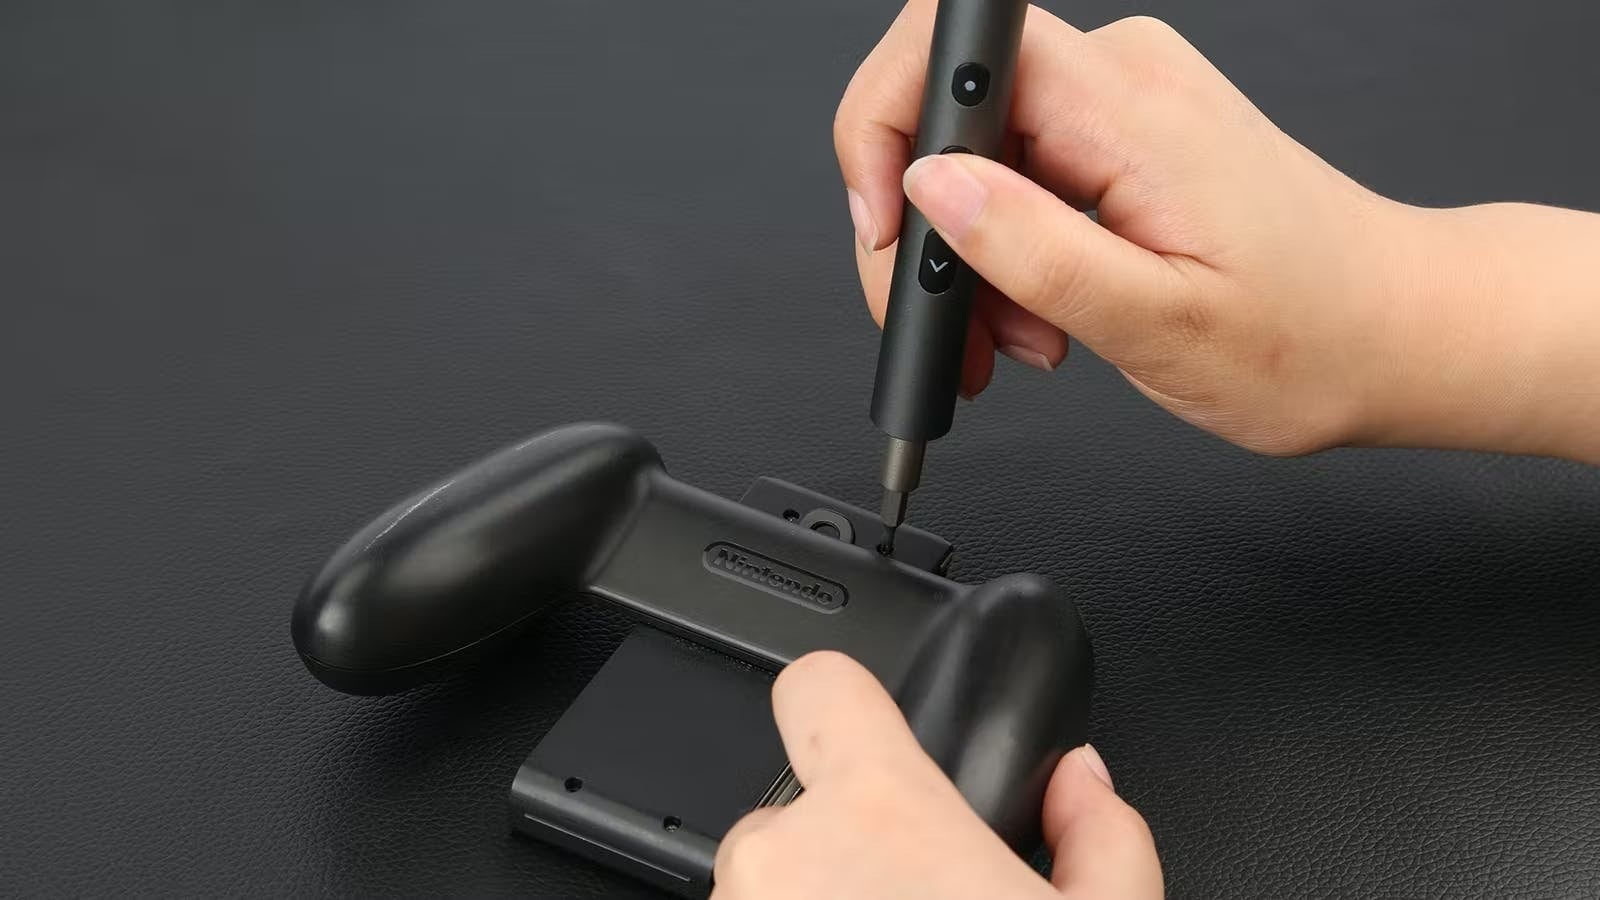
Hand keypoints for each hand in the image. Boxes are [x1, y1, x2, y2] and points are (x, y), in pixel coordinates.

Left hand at [711, 651, 1162, 899]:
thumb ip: (1101, 833)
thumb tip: (1084, 783)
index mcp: (880, 812)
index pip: (818, 682)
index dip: (845, 698)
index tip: (865, 723)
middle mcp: (787, 855)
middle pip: (800, 803)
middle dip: (847, 845)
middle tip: (914, 897)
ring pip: (772, 880)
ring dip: (818, 898)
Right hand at [837, 4, 1599, 461]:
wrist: (1397, 332)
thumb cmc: (1308, 337)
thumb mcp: (1153, 321)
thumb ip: (1032, 248)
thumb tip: (927, 185)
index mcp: (1128, 107)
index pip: (949, 48)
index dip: (884, 124)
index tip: (886, 225)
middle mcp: (1126, 78)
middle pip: (949, 112)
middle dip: (926, 227)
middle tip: (967, 324)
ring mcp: (1128, 102)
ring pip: (980, 154)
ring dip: (975, 254)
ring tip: (1026, 336)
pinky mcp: (1130, 133)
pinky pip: (1025, 170)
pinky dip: (1013, 247)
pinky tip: (1048, 311)